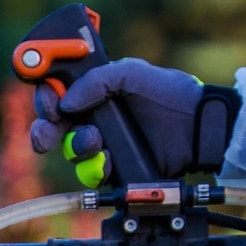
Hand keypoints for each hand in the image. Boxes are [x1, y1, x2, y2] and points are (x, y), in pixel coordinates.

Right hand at [26, 57, 239, 186]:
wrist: (199, 128)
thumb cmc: (173, 94)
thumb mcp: (134, 73)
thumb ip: (99, 80)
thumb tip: (68, 100)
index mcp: (98, 89)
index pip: (60, 92)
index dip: (48, 98)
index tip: (49, 103)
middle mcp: (98, 116)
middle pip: (56, 125)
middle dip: (46, 130)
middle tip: (47, 136)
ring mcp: (107, 142)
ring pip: (72, 151)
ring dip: (77, 147)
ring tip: (96, 142)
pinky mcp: (117, 166)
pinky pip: (92, 173)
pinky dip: (94, 169)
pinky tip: (107, 160)